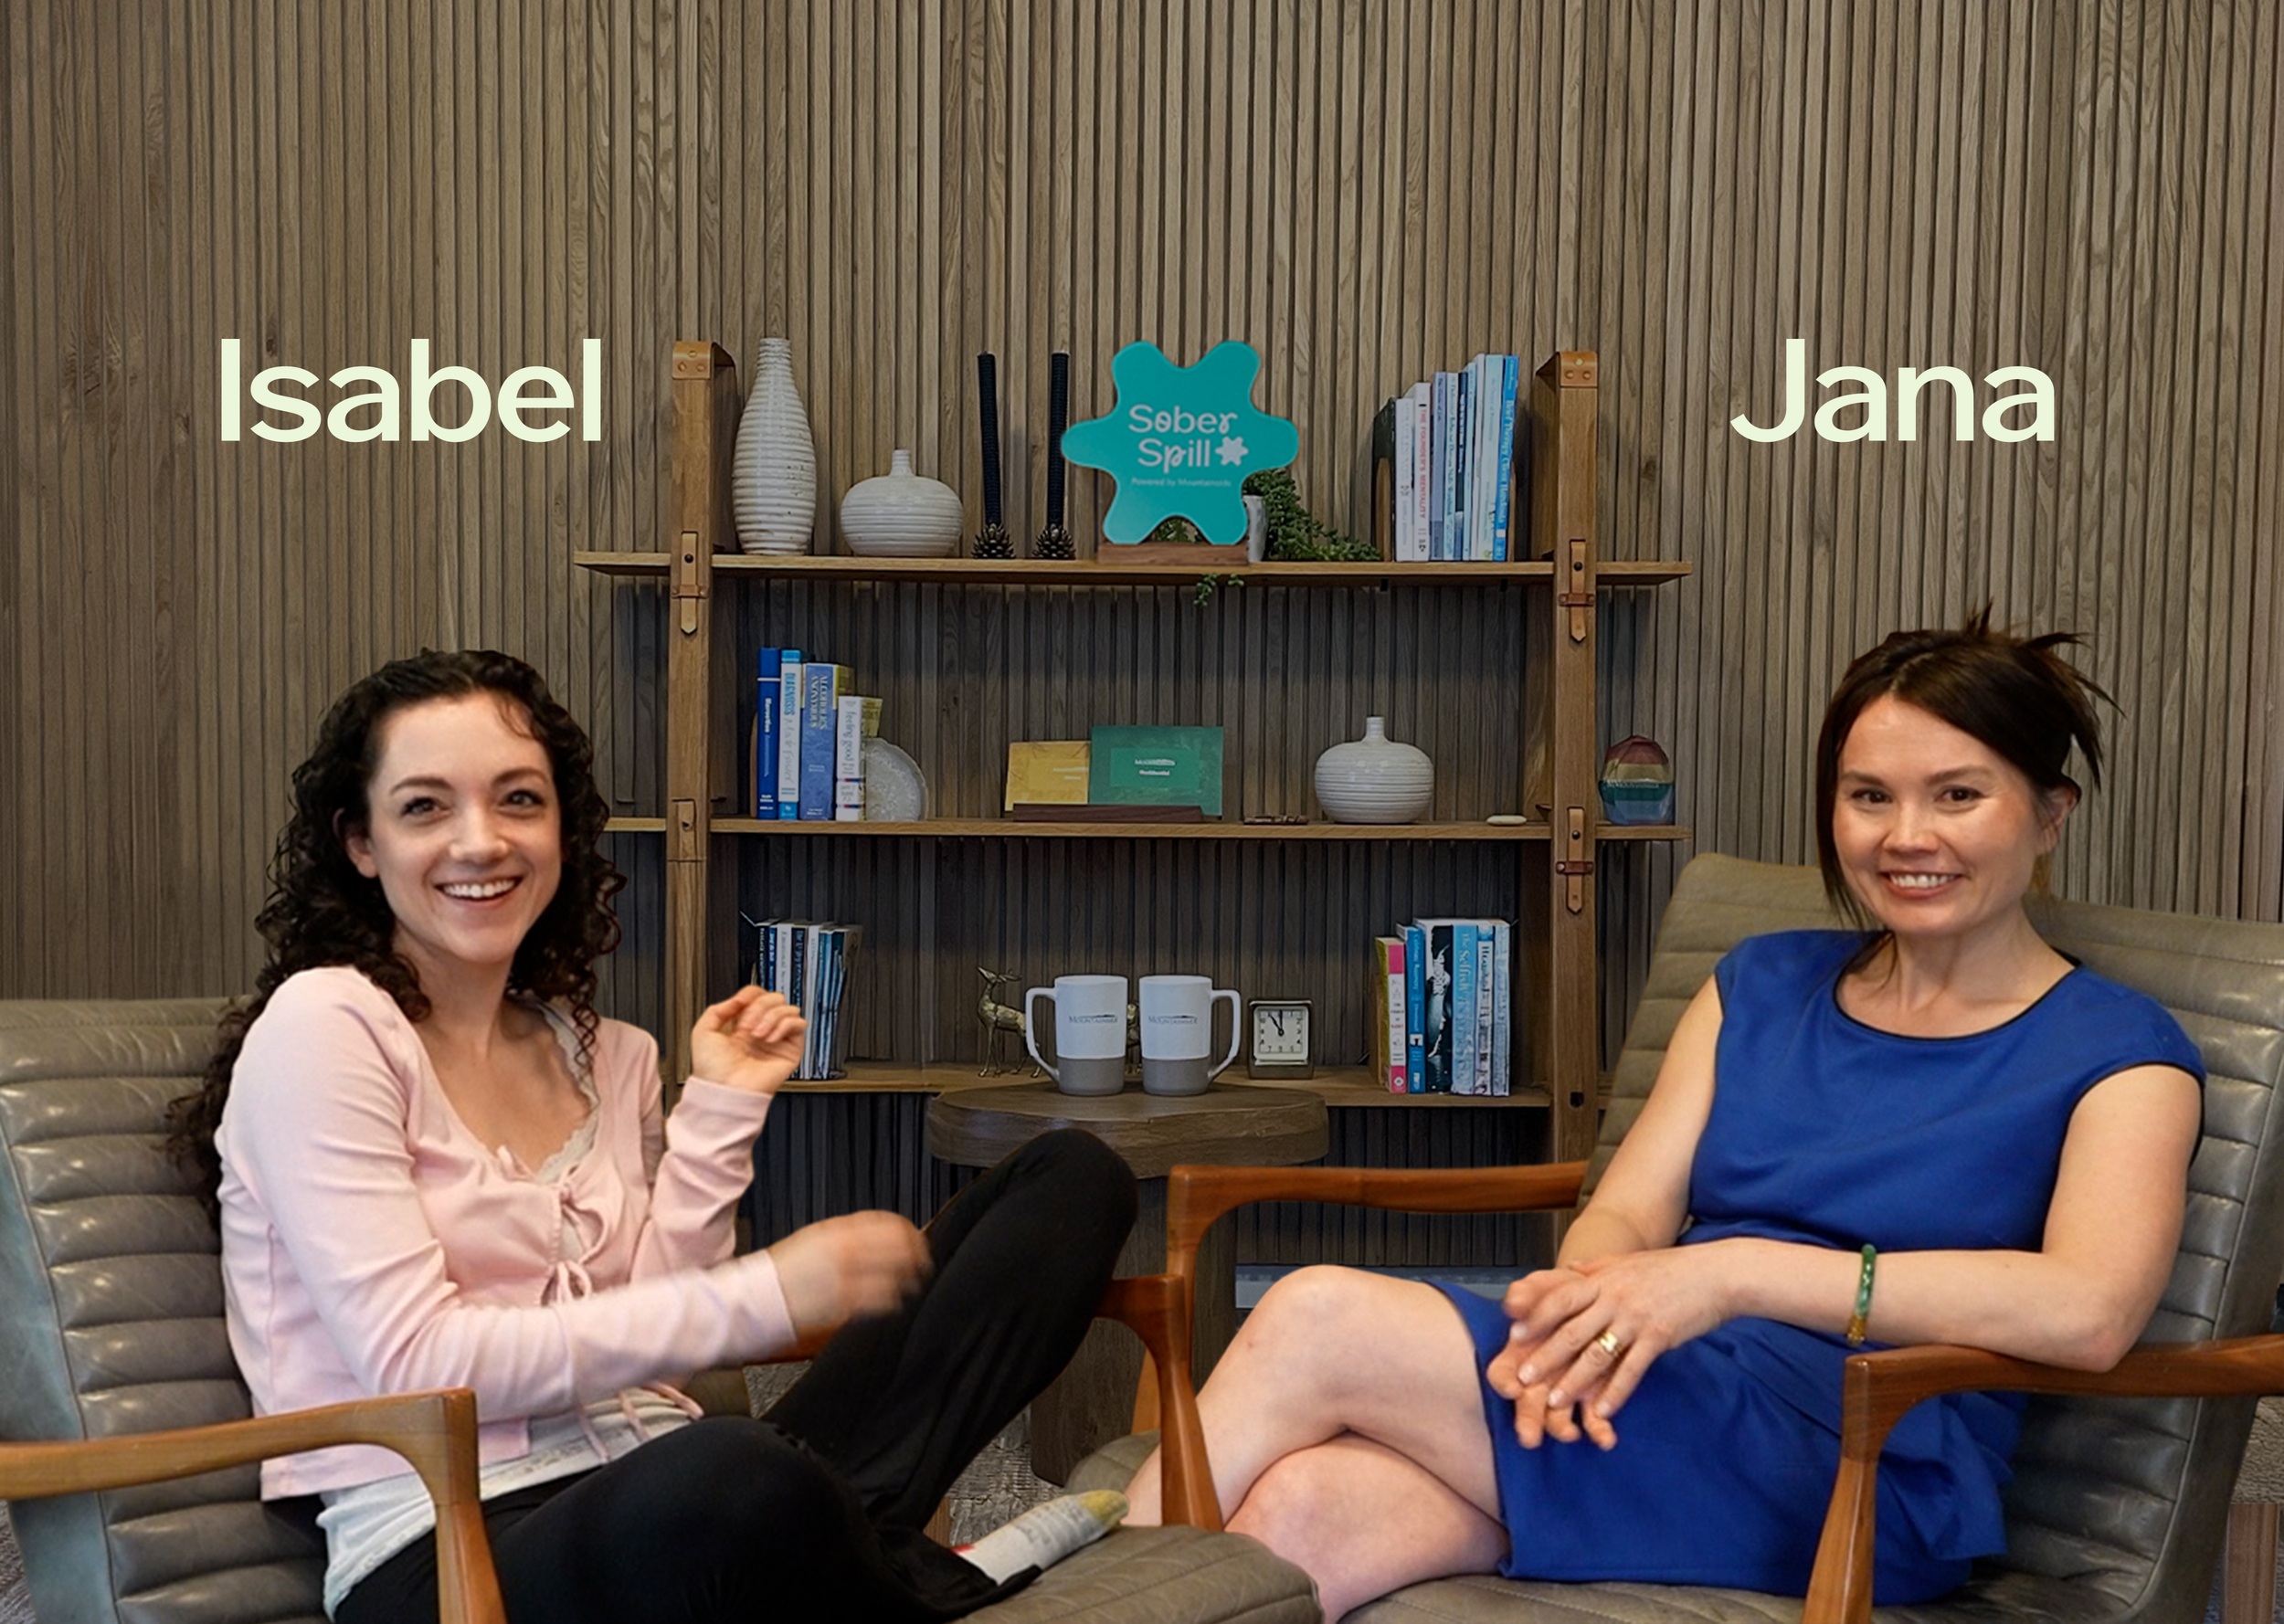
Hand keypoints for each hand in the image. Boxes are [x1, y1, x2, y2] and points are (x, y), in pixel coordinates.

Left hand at [690, 985, 807, 1096]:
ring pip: (788, 1008)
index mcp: (742, 1025)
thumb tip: (740, 999)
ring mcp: (776, 1039)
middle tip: (747, 1026)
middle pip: (774, 998)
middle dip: (760, 1007)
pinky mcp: (790, 1050)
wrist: (724, 1090)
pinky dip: (784, 1025)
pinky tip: (770, 1038)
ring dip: (771, 1017)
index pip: (757, 996)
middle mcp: (761, 1030)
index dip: (750, 994)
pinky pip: (798, 1024)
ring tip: (758, 1035)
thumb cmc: (712, 1070)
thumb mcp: (703, 1030)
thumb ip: (718, 1008)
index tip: (740, 1002)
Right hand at [767, 1211, 931, 1333]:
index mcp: (836, 1231)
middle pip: (900, 1246)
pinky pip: (883, 1301)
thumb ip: (847, 1236)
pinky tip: (892, 1301)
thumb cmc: (781, 1272)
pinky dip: (892, 1300)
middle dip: (917, 1254)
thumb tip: (878, 1236)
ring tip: (911, 1283)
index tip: (916, 1238)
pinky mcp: (845, 1306)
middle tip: (923, 1261)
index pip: (888, 1223)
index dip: (908, 1231)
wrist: (754, 1299)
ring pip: (897, 1274)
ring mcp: (847, 1278)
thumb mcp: (814, 1239)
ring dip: (908, 1278)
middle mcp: (845, 1251)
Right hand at [1484, 1269, 1614, 1446]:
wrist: (1612, 1299)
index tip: (1510, 1387)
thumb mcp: (1551, 1285)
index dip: (1504, 1381)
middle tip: (1528, 1437)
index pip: (1502, 1372)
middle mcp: (1540, 1376)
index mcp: (1521, 1352)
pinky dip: (1599, 1430)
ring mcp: (1566, 1387)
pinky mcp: (1594, 1395)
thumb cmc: (1571, 1293)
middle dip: (1527, 1420)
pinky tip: (1607, 1440)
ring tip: (1571, 1435)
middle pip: (1526, 1403)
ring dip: (1561, 1429)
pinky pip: (1593, 1419)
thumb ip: (1532, 1292)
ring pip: (1557, 1416)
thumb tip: (1514, 1303)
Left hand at [1489, 1247, 1734, 1424]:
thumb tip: (1566, 1269)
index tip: (1514, 1336)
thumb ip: (1594, 1268)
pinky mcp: (1659, 1338)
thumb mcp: (1625, 1261)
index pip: (1560, 1298)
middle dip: (1544, 1356)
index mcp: (1602, 1278)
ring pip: (1597, 1354)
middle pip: (1571, 1330)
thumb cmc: (1669, 1269)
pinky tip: (1603, 1411)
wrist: (1716, 1274)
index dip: (1536, 1317)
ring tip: (1555, 1402)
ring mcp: (1636, 1318)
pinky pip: (1632, 1369)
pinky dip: (1616, 1392)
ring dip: (1573, 1381)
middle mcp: (1614, 1297)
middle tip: (1522, 1379)